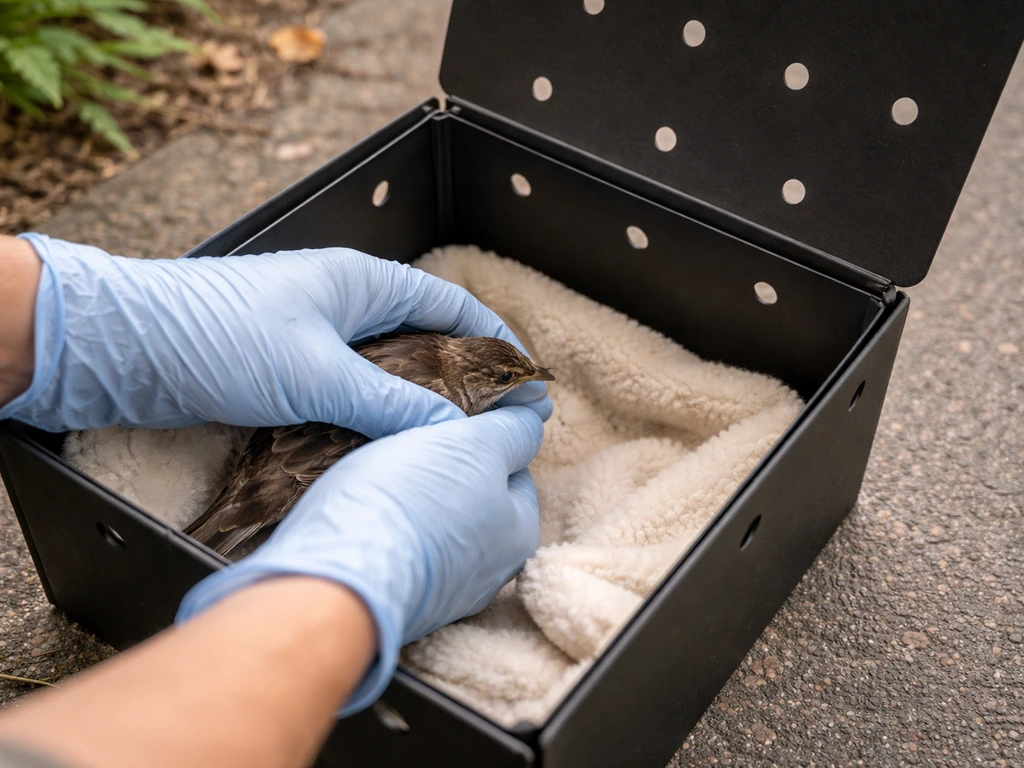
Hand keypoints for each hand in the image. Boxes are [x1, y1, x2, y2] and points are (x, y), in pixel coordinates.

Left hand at [0, 234, 550, 432]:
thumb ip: (388, 403)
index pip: (451, 308)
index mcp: (362, 283)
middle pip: (425, 342)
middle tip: (495, 427)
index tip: (528, 382)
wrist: (123, 344)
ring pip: (388, 373)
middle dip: (463, 381)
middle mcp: (345, 306)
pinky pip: (351, 395)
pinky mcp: (287, 371)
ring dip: (418, 405)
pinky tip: (389, 450)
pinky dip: (376, 418)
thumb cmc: (216, 334)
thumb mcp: (313, 371)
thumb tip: (452, 436)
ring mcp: (315, 339)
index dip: (496, 343)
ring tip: (450, 448)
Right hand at [176, 406, 543, 713]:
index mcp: (518, 534)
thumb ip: (512, 432)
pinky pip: (396, 550)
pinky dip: (384, 528)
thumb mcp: (475, 447)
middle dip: (447, 471)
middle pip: (473, 500)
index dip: (487, 438)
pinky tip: (360, 511)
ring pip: (432, 525)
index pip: (514, 472)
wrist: (335, 585)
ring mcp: (438, 593)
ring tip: (378, 472)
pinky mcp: (392, 600)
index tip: (455, 420)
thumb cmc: (412, 506)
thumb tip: (535, 419)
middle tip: (412, 442)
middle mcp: (487, 573)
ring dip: (413, 499)